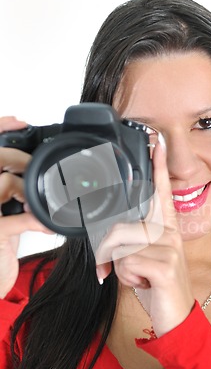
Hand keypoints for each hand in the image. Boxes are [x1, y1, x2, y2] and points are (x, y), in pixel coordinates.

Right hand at [0, 116, 52, 297]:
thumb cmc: (0, 246)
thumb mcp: (7, 215)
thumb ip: (17, 195)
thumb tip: (41, 182)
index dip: (0, 129)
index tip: (19, 122)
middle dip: (19, 159)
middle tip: (36, 171)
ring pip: (4, 183)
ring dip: (29, 192)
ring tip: (37, 206)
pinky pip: (14, 220)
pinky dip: (35, 221)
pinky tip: (47, 227)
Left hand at [95, 138, 194, 336]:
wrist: (176, 318)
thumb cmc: (156, 285)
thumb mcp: (141, 260)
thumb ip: (130, 242)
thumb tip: (108, 236)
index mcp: (164, 228)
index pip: (161, 192)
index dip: (157, 166)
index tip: (157, 141)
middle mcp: (168, 233)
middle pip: (120, 226)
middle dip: (110, 252)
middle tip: (126, 270)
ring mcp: (169, 248)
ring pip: (120, 246)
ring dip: (121, 269)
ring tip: (141, 277)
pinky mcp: (165, 265)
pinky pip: (126, 262)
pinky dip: (127, 278)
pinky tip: (145, 284)